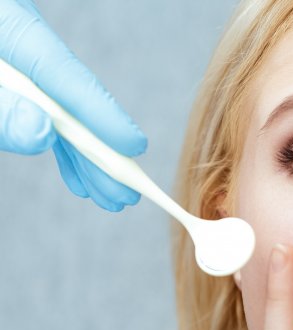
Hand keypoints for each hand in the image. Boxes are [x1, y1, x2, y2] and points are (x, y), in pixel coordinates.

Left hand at [0, 0, 145, 210]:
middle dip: (96, 150)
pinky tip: (77, 173)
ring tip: (107, 195)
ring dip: (81, 158)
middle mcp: (15, 43)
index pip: (64, 74)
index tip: (133, 147)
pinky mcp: (6, 80)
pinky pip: (34, 114)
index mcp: (10, 24)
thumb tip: (42, 133)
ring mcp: (11, 64)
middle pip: (67, 100)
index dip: (101, 113)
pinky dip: (55, 145)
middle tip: (124, 193)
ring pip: (54, 113)